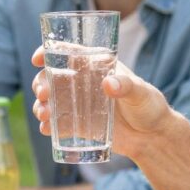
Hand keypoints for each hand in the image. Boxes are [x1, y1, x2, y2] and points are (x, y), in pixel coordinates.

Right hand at [29, 47, 172, 160]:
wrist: (153, 137)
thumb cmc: (150, 107)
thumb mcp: (141, 93)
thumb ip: (126, 86)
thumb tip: (108, 84)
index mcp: (96, 66)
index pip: (68, 54)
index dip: (48, 52)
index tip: (37, 59)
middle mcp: (84, 83)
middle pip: (52, 77)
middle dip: (41, 83)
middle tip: (44, 94)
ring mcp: (79, 104)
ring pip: (51, 100)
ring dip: (41, 105)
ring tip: (43, 114)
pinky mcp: (79, 124)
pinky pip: (57, 123)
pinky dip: (48, 125)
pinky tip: (46, 129)